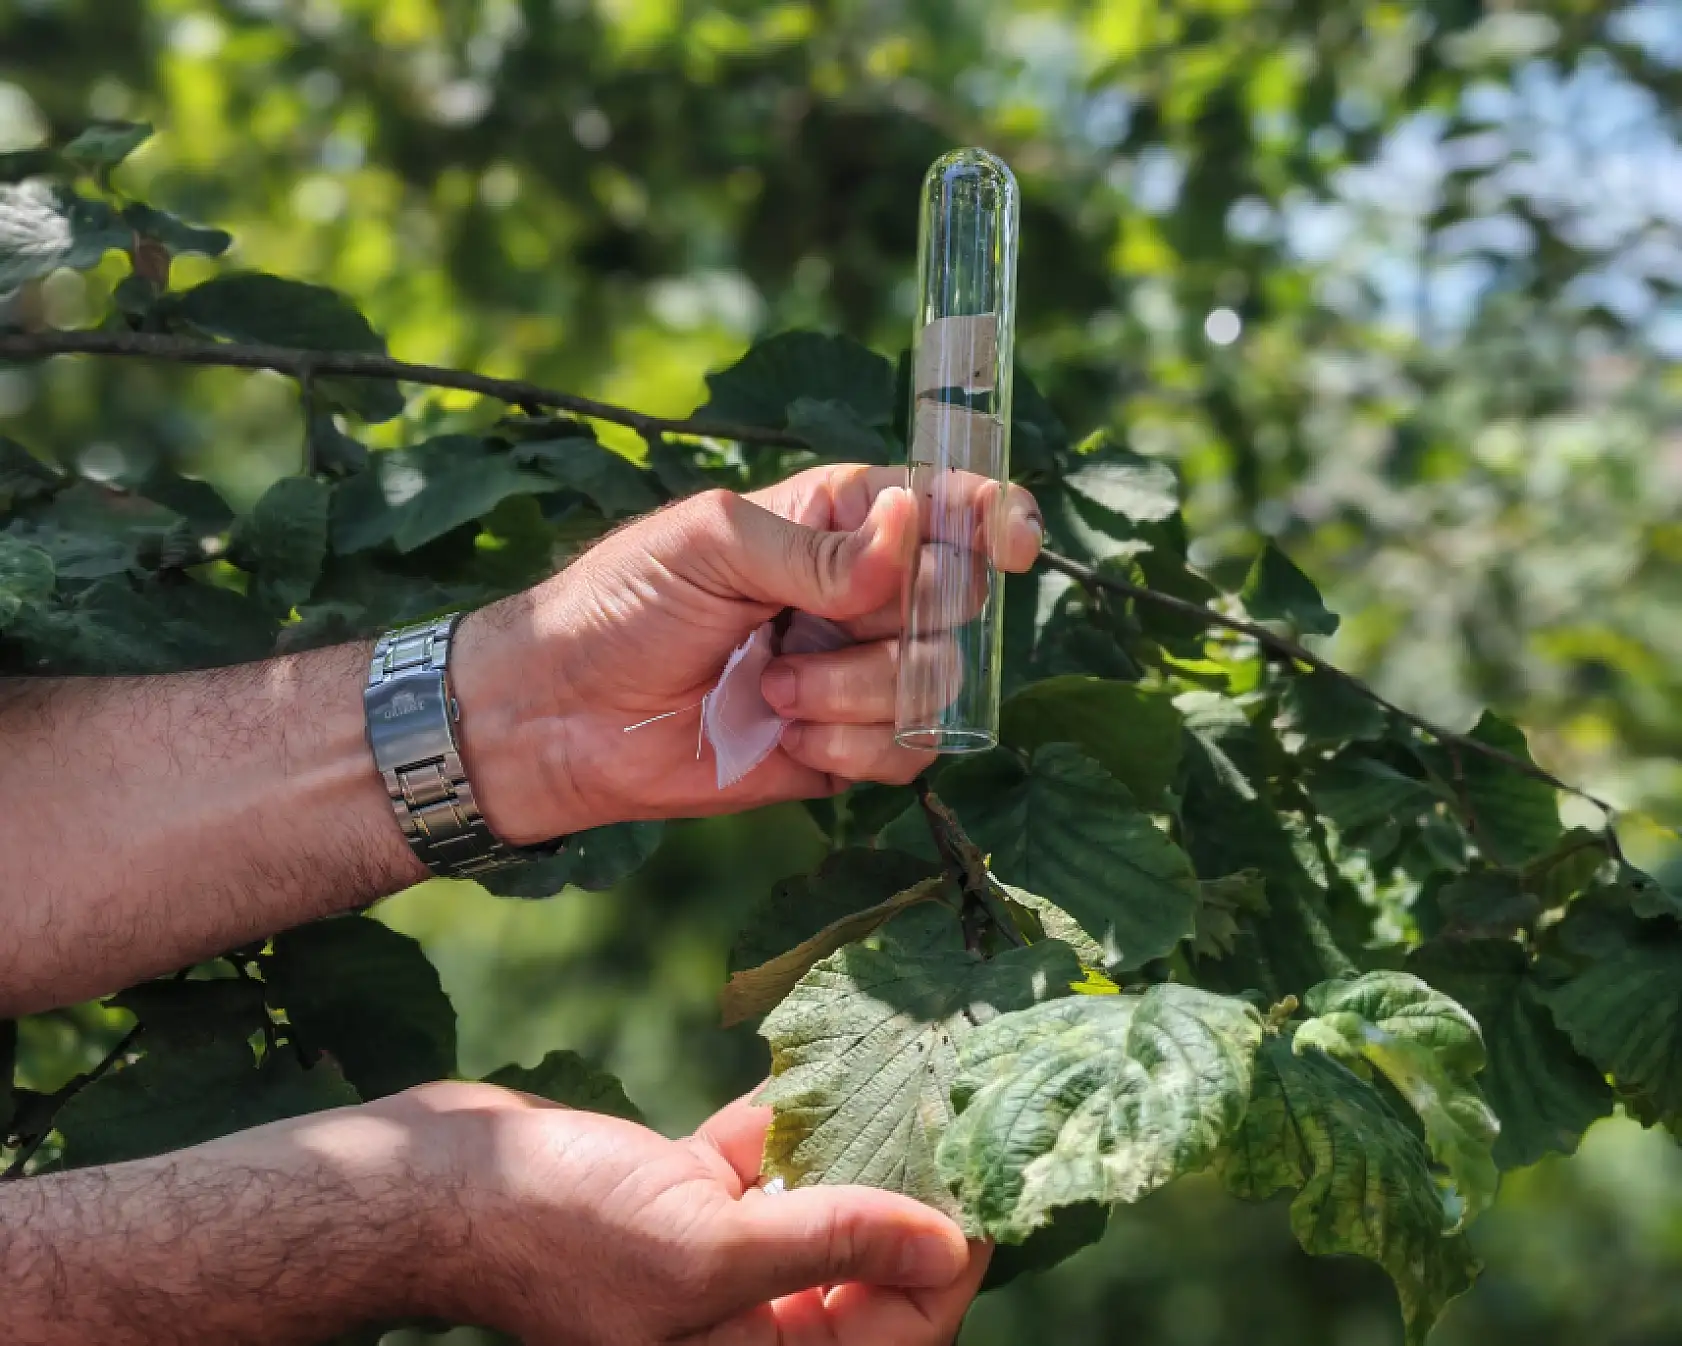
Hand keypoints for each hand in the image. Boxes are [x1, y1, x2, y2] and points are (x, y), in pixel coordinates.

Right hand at [394, 1081, 989, 1344]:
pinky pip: (757, 1158)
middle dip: (906, 1198)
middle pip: (861, 1268)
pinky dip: (781, 1119)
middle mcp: (740, 1319)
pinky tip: (816, 1069)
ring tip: (908, 1078)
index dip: (943, 1269)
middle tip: (955, 1117)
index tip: (987, 1190)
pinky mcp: (680, 1193)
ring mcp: (710, 1253)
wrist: (439, 1183)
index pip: (887, 1332)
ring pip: (814, 1203)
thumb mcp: (708, 1250)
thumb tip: (949, 1246)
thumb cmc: (562, 1230)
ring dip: (850, 1145)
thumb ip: (831, 1244)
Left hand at [452, 463, 1043, 841]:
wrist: (564, 717)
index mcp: (838, 520)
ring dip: (858, 693)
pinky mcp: (850, 746)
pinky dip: (856, 747)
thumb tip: (914, 528)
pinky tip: (789, 735)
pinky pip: (911, 751)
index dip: (993, 519)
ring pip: (940, 683)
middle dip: (898, 623)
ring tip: (774, 689)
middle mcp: (863, 592)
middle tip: (806, 631)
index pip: (949, 508)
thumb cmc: (620, 604)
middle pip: (960, 601)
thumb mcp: (709, 544)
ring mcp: (861, 671)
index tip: (1008, 544)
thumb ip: (816, 548)